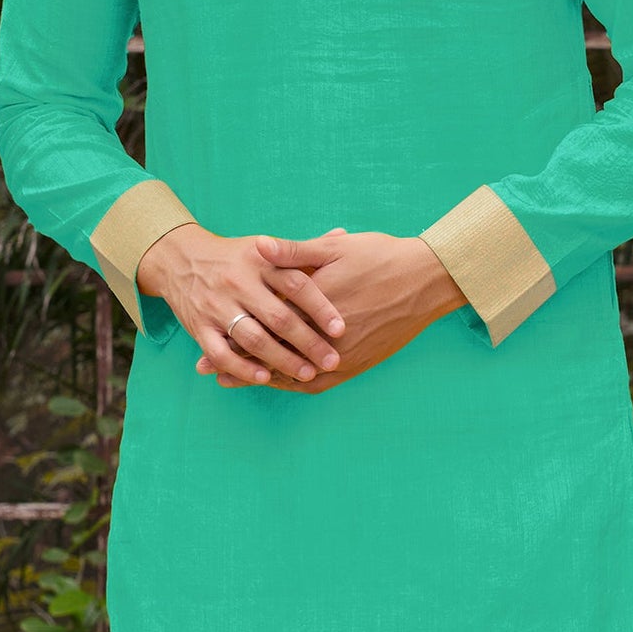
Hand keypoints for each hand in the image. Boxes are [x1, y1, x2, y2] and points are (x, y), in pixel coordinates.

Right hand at [138, 222, 346, 385]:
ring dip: (282, 359)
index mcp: (261, 261)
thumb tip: (341, 234)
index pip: (296, 283)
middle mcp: (239, 283)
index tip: (341, 328)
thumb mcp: (265, 247)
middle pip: (278, 317)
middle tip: (332, 360)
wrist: (180, 259)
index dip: (320, 307)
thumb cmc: (235, 257)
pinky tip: (264, 377)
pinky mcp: (199, 327)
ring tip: (308, 373)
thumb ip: (302, 249)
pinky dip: (242, 368)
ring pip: (253, 339)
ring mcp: (217, 306)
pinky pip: (221, 352)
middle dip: (308, 342)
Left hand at [203, 231, 460, 392]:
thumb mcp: (334, 247)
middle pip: (271, 353)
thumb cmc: (381, 256)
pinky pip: (317, 383)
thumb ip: (292, 252)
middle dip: (237, 360)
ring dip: (259, 377)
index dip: (232, 330)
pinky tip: (276, 384)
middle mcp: (324, 336)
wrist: (427, 280)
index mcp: (313, 303)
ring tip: (231, 380)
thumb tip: (256, 246)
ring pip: (291, 373)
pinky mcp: (356, 364)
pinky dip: (292, 385)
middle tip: (206, 367)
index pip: (263, 322)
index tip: (205, 334)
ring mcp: (341, 354)